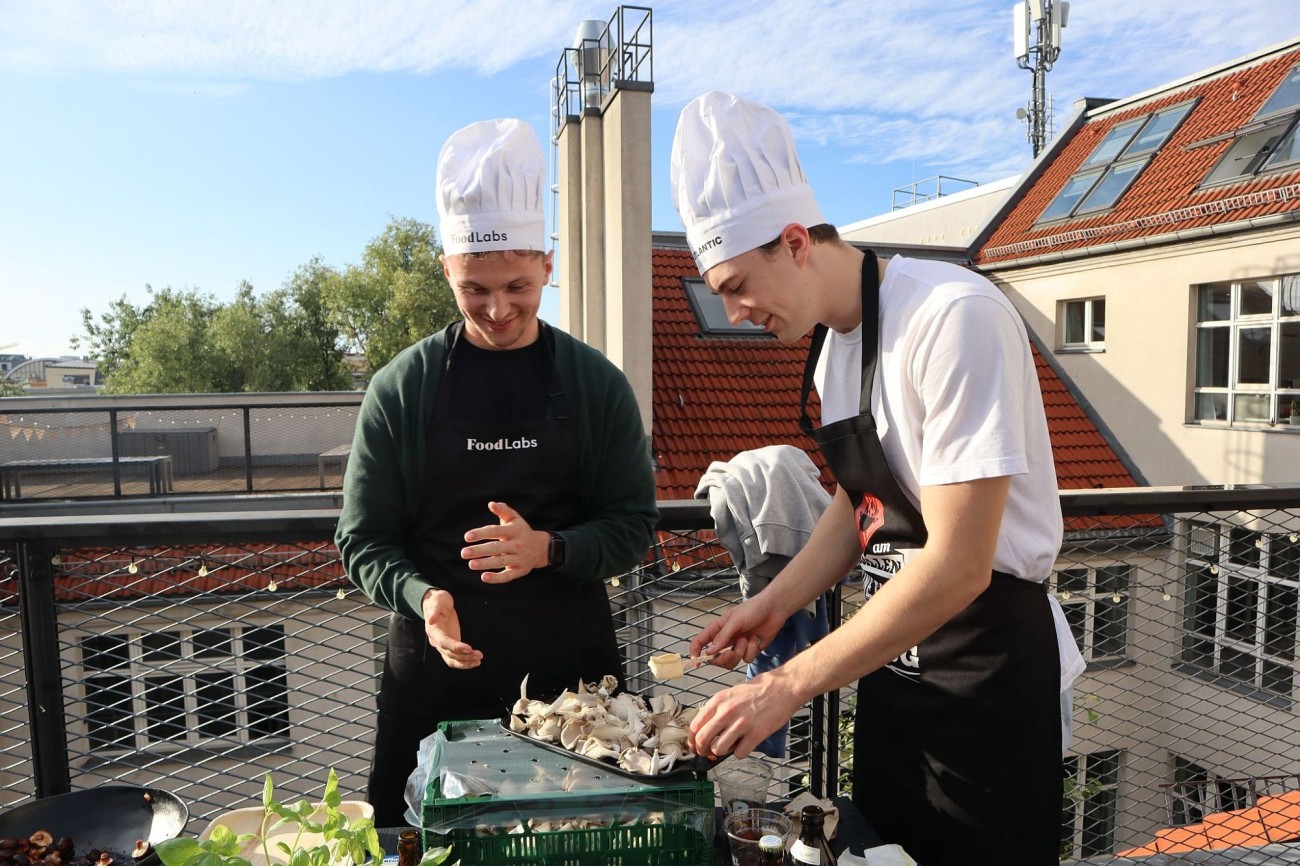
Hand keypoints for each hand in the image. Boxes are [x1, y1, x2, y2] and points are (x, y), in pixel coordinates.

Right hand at [422, 588, 481, 668]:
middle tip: (479, 655)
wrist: (438, 605)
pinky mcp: (449, 646)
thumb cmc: (438, 601)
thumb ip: (433, 610)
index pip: (443, 642)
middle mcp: (436, 641)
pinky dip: (464, 662)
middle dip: (464, 656)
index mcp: (433, 631)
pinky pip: (455, 658)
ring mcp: (443, 645)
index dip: (456, 647)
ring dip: (465, 662)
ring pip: (452, 659)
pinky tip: (475, 661)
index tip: (468, 648)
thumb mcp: (437, 600)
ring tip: (478, 660)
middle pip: (449, 653)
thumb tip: (430, 620)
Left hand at [462, 501, 549, 584]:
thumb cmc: (521, 531)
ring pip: (501, 562)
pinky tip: (484, 577)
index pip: (495, 531)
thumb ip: (503, 510)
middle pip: (496, 548)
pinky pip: (507, 576)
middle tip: (464, 553)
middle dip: (479, 550)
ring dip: (485, 564)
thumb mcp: (515, 519)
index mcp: (515, 531)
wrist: (541, 548)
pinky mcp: (520, 571)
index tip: (467, 537)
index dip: (481, 533)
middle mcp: (517, 544)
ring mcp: (519, 559)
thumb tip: (491, 503)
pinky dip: (496, 578)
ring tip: (471, 564)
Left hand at [688, 673, 803, 758]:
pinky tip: (744, 745)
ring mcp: (741, 723)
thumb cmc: (758, 690)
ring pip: (718, 749)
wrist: (782, 687)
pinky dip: (740, 753)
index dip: (692, 741)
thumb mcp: (731, 694)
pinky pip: (739, 753)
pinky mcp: (756, 734)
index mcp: (718, 701)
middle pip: (703, 740)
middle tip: (708, 753)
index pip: (695, 726)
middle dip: (702, 751)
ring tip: (729, 747)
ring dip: (721, 753)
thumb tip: (707, 729)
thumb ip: (718, 710)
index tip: (695, 747)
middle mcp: (726, 712)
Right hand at [689, 593, 783, 669]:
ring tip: (747, 638)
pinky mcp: (750, 650)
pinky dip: (752, 650)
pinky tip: (757, 639)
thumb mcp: (735, 621)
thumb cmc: (753, 610)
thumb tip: (709, 653)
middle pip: (716, 658)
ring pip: (731, 662)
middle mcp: (725, 639)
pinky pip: (747, 659)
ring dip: (740, 652)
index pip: (700, 642)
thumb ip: (722, 637)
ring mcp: (737, 646)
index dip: (695, 653)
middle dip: (722, 658)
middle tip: (730, 654)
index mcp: (717, 629)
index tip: (697, 663)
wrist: (774, 609)